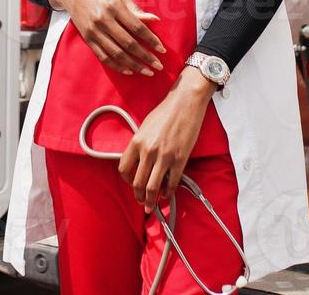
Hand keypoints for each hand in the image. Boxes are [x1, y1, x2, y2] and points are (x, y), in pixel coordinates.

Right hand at [46, 0, 166, 75]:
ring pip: (116, 53)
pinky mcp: (87, 39)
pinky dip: (117, 66)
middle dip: (145, 57)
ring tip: (147, 72)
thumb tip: (155, 20)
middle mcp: (103, 20)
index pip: (137, 27)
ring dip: (134, 65)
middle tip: (159, 66)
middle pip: (128, 43)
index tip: (162, 50)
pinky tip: (129, 71)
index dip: (151, 40)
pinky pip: (103, 56)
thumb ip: (136, 9)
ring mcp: (94, 31)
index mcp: (114, 6)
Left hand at [119, 67, 215, 212]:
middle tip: (141, 203)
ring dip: (151, 200)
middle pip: (138, 183)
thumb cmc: (166, 111)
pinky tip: (167, 194)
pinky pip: (171, 182)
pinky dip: (168, 192)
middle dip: (139, 197)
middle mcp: (148, 151)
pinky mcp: (180, 159)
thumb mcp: (145, 126)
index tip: (131, 183)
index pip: (124, 168)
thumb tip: (140, 161)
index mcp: (137, 141)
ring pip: (152, 187)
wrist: (185, 102)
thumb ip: (141, 144)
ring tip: (151, 206)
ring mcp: (164, 157)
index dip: (126, 180)